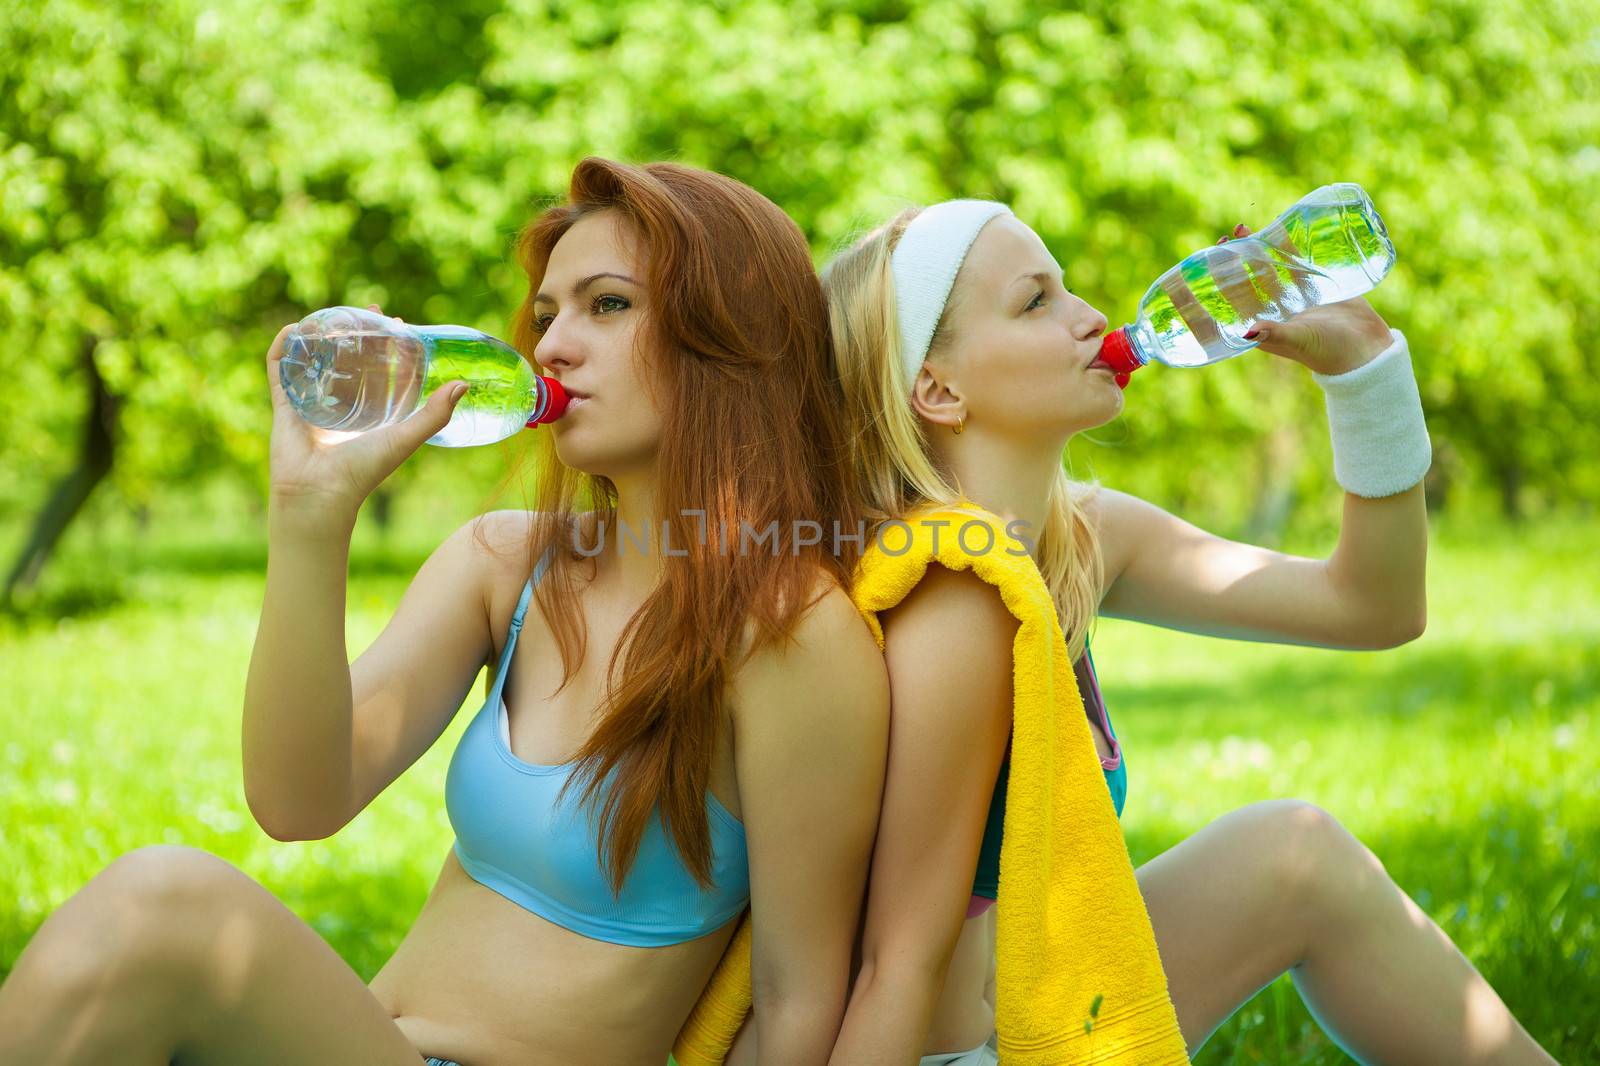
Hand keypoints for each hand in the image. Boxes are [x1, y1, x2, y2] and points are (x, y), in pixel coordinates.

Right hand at [265, 304, 466, 520]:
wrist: (319, 495)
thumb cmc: (363, 472)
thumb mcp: (405, 438)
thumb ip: (434, 415)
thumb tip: (464, 384)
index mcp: (370, 413)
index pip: (382, 369)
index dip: (390, 345)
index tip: (399, 323)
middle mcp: (341, 406)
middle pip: (349, 359)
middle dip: (357, 331)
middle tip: (369, 310)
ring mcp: (311, 404)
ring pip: (315, 360)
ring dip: (322, 335)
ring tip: (332, 313)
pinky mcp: (285, 405)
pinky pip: (280, 369)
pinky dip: (284, 347)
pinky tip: (294, 328)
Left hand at [1220, 223, 1394, 375]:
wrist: (1367, 351)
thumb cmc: (1329, 352)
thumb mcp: (1298, 340)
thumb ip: (1275, 333)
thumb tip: (1246, 330)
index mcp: (1262, 328)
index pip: (1232, 303)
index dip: (1217, 285)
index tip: (1206, 264)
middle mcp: (1274, 312)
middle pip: (1247, 281)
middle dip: (1234, 261)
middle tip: (1224, 238)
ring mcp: (1294, 298)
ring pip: (1269, 268)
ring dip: (1256, 250)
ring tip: (1244, 228)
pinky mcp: (1315, 287)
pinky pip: (1295, 263)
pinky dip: (1286, 247)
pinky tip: (1278, 229)